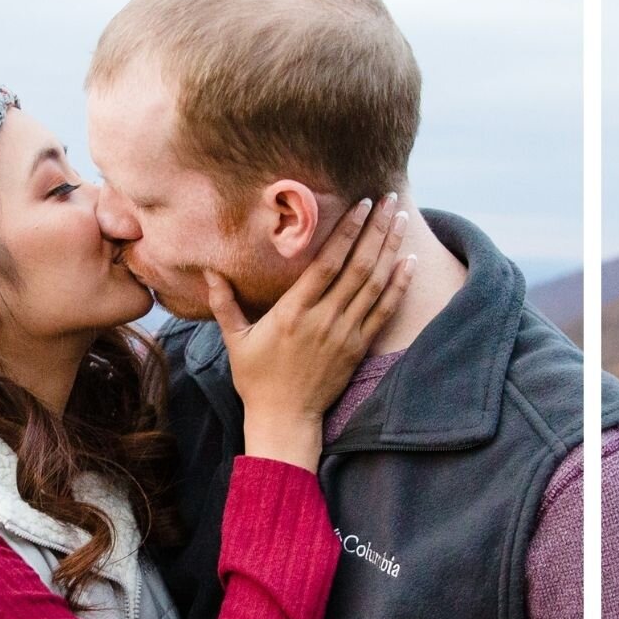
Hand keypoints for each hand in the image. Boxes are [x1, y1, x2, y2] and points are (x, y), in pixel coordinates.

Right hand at [204, 195, 413, 470]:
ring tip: (401, 218)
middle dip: (375, 229)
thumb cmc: (256, 379)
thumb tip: (209, 271)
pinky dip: (399, 285)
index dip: (346, 231)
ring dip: (390, 248)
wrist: (285, 418)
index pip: (326, 263)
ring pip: (375, 283)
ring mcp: (345, 334)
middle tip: (388, 199)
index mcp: (293, 312)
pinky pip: (385, 311)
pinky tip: (409, 261)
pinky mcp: (359, 348)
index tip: (360, 205)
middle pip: (357, 266)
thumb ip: (224, 303)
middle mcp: (323, 320)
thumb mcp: (236, 339)